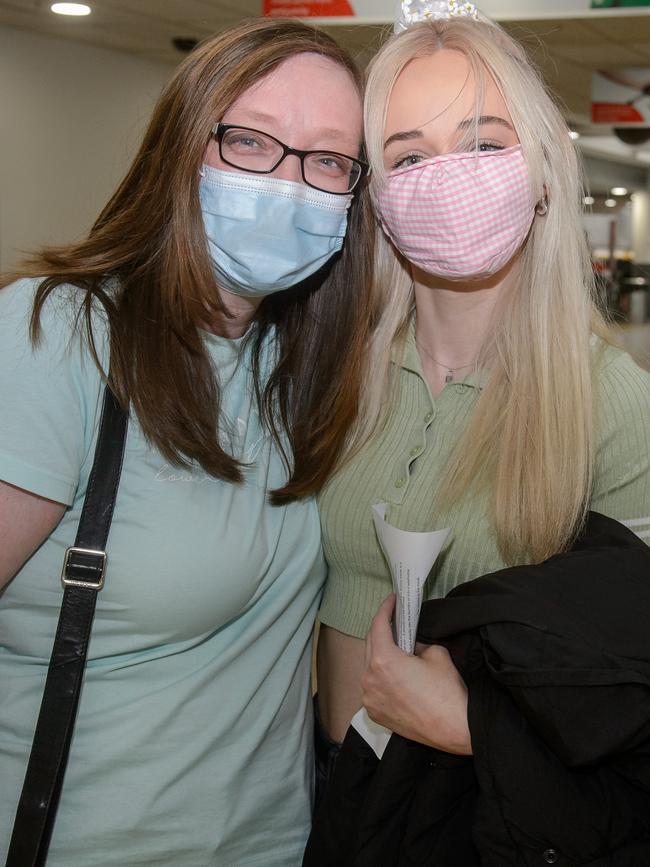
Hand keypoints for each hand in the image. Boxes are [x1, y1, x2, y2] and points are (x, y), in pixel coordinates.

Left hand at [362, 595, 471, 754]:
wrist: (454, 729)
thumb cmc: (446, 690)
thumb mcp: (435, 653)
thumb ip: (416, 642)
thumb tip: (409, 643)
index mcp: (383, 660)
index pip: (378, 625)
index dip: (385, 609)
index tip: (392, 600)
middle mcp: (369, 678)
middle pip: (370, 644)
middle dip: (382, 630)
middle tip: (396, 621)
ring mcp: (369, 698)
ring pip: (369, 667)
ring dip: (379, 654)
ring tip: (396, 649)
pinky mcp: (374, 713)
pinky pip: (372, 687)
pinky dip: (380, 677)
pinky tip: (395, 675)